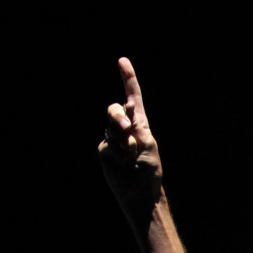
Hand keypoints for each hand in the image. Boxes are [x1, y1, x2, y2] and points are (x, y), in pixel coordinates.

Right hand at [98, 57, 162, 210]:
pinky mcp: (104, 150)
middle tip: (128, 130)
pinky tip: (124, 163)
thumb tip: (125, 111)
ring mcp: (112, 138)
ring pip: (111, 126)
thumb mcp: (146, 142)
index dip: (127, 78)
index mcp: (139, 123)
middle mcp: (124, 128)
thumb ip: (134, 125)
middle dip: (118, 116)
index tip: (122, 61)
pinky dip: (118, 152)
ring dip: (123, 140)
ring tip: (131, 156)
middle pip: (115, 109)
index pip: (133, 96)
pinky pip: (107, 143)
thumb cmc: (148, 169)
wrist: (140, 191)